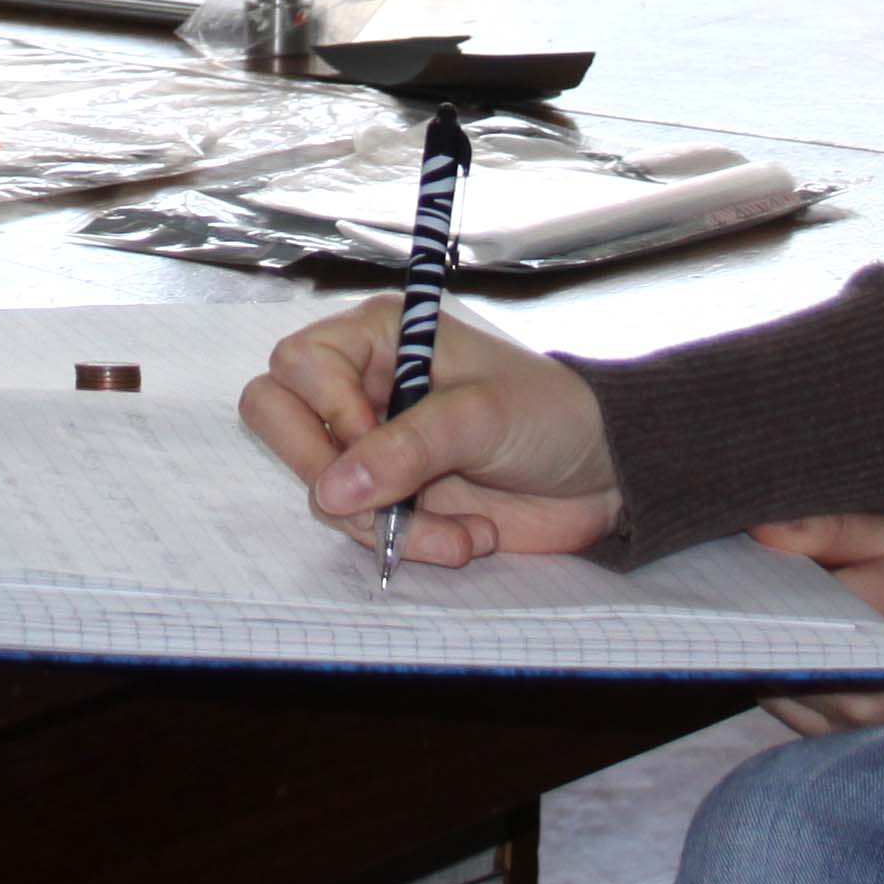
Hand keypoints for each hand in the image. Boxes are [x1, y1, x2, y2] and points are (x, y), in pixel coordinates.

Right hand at [239, 301, 619, 568]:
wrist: (604, 473)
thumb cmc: (550, 415)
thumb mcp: (482, 418)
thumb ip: (406, 449)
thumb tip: (331, 490)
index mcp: (380, 338)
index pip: (296, 367)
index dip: (325, 411)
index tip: (375, 439)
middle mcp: (363, 386)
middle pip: (279, 420)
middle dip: (327, 474)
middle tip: (383, 501)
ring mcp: (372, 446)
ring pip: (320, 490)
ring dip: (386, 524)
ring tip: (460, 532)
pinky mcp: (391, 497)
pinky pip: (358, 527)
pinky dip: (408, 545)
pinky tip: (467, 538)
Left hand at [751, 513, 883, 734]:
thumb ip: (830, 531)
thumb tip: (761, 531)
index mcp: (877, 624)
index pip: (785, 615)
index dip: (748, 596)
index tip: (725, 574)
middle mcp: (865, 688)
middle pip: (774, 656)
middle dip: (755, 626)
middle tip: (734, 594)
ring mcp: (861, 721)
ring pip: (777, 688)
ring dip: (769, 657)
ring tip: (766, 620)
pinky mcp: (857, 737)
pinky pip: (794, 713)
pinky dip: (786, 683)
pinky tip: (791, 650)